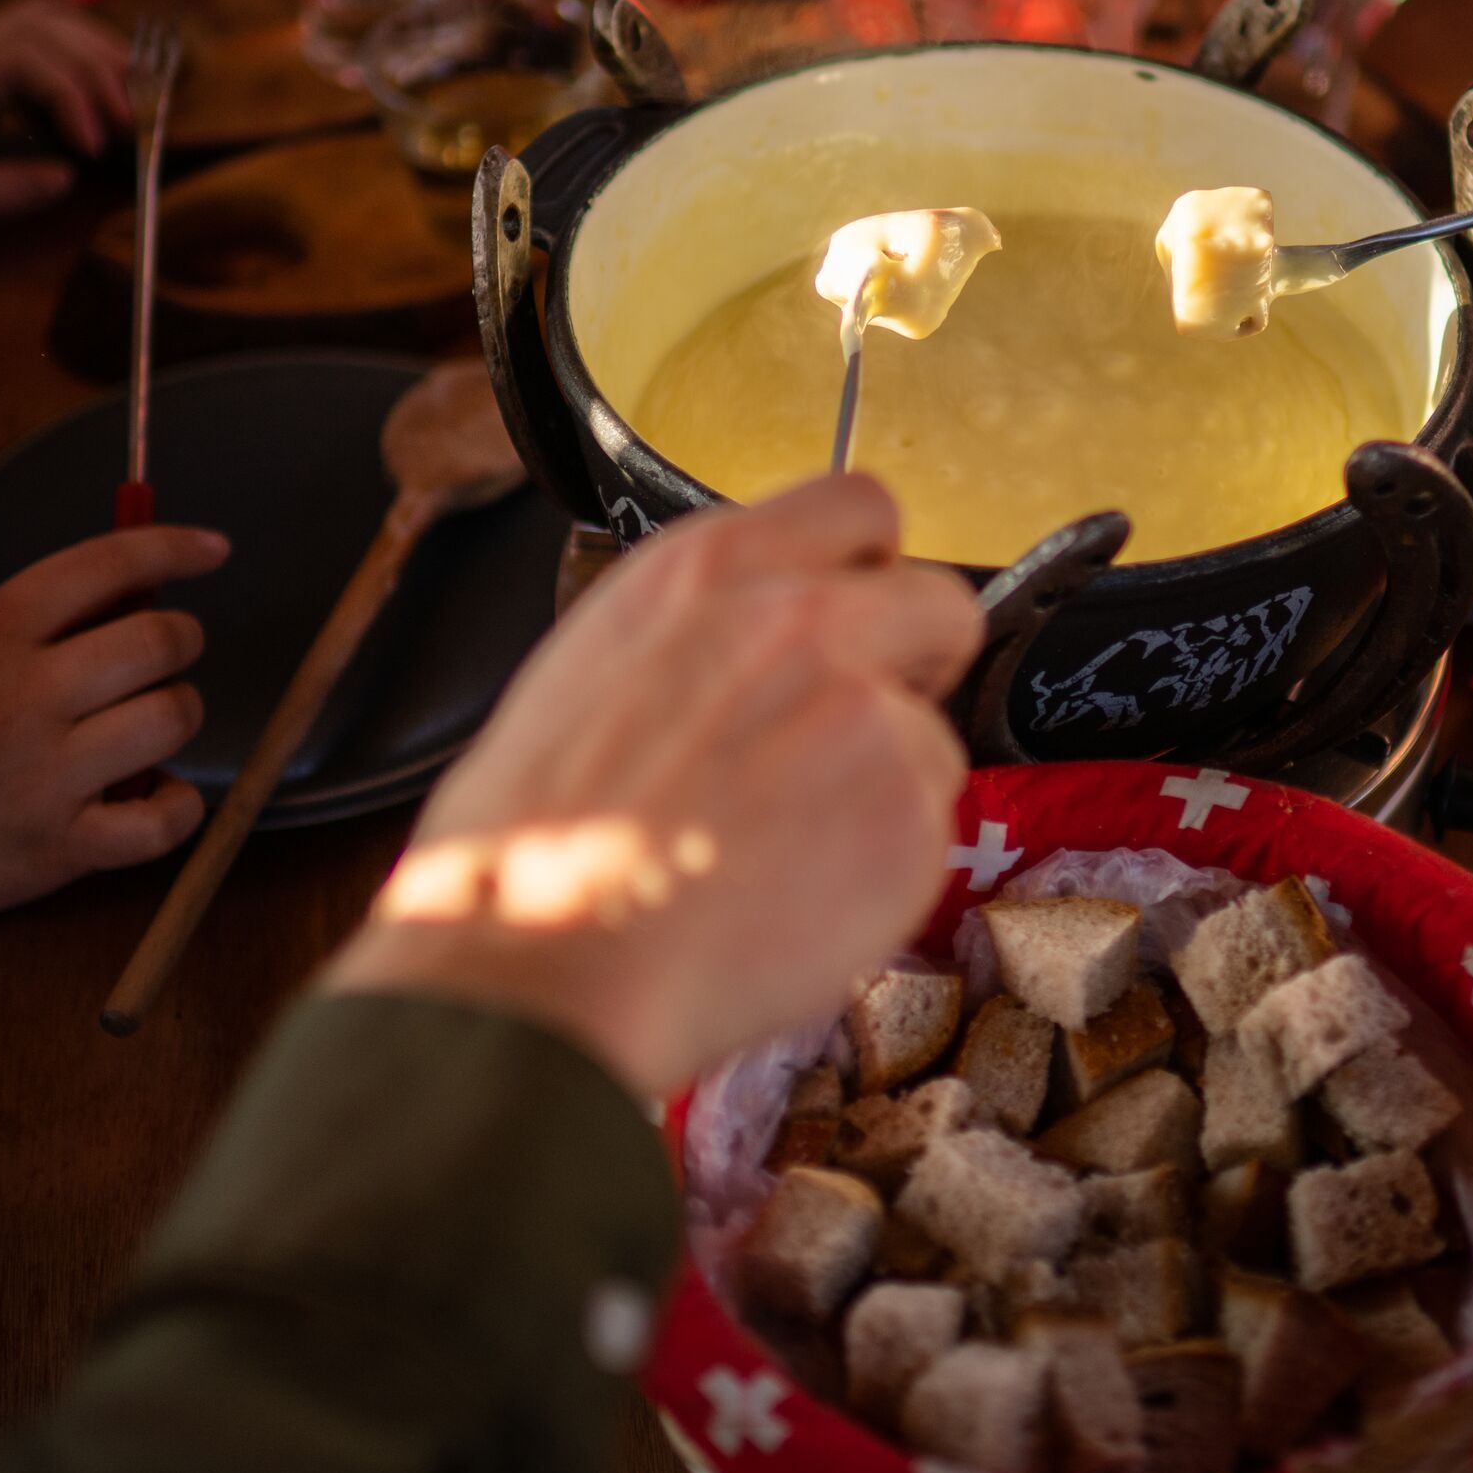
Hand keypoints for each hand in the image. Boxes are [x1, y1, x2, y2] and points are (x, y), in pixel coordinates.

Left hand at [0, 0, 133, 282]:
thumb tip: (65, 176)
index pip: (20, 60)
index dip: (70, 94)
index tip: (93, 148)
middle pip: (36, 30)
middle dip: (94, 67)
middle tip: (132, 120)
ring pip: (33, 22)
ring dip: (90, 46)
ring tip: (134, 86)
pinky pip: (17, 31)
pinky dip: (60, 17)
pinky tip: (89, 6)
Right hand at [0, 526, 230, 925]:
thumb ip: (26, 619)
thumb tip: (129, 593)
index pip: (103, 566)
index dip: (172, 548)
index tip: (213, 549)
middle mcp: (24, 698)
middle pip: (155, 642)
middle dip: (182, 640)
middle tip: (169, 654)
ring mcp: (46, 776)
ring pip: (169, 720)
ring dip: (180, 714)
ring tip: (153, 722)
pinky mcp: (60, 846)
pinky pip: (161, 822)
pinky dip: (178, 807)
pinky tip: (160, 794)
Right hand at [324, 476, 983, 1100]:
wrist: (535, 966)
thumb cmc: (530, 846)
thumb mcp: (591, 668)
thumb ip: (707, 632)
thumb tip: (763, 643)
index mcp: (711, 568)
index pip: (860, 505)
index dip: (869, 571)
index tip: (858, 611)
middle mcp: (803, 620)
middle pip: (942, 605)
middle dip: (912, 668)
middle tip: (843, 741)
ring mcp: (867, 716)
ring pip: (932, 736)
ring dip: (884, 787)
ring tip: (781, 846)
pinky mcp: (907, 817)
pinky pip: (931, 830)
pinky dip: (884, 869)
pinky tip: (794, 894)